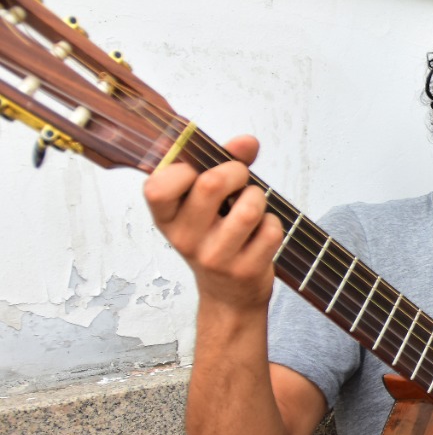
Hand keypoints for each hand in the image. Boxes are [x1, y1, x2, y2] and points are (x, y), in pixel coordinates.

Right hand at [142, 136, 281, 311]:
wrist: (228, 293)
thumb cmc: (216, 234)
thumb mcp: (207, 202)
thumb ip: (223, 163)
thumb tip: (248, 142)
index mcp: (165, 218)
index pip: (158, 187)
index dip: (183, 169)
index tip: (198, 171)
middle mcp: (184, 239)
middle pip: (211, 184)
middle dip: (236, 171)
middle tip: (240, 178)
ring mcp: (215, 258)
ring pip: (248, 208)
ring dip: (258, 197)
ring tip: (252, 205)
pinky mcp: (245, 270)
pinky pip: (271, 230)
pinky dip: (273, 223)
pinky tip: (261, 231)